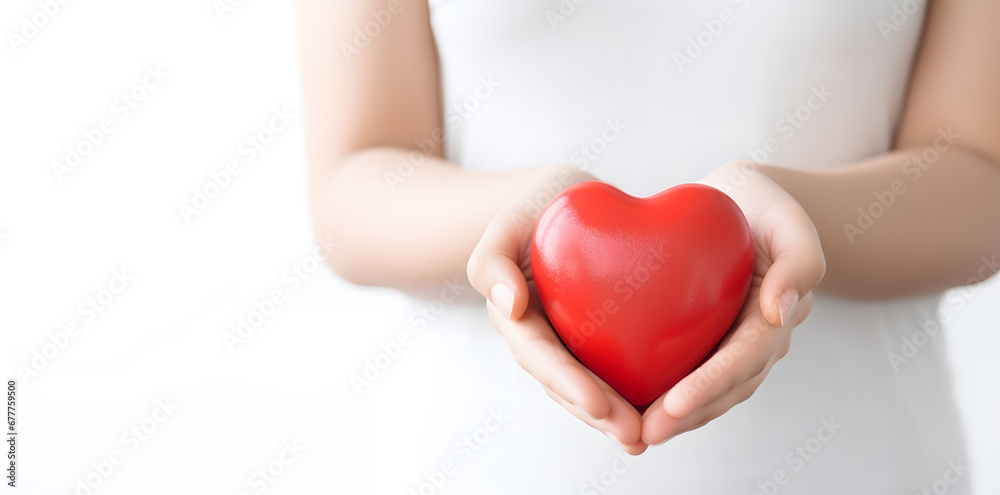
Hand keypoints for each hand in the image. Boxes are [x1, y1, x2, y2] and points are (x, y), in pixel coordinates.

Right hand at [467, 165, 648, 454]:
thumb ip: (493, 260)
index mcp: (516, 316)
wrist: (569, 198)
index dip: (569, 383)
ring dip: (614, 416)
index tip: (600, 404)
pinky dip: (634, 392)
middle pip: (566, 384)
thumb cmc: (538, 204)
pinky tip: (662, 410)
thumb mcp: (508, 221)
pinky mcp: (599, 339)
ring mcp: (569, 341)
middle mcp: (541, 337)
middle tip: (633, 435)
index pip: (540, 356)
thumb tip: (508, 306)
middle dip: (598, 413)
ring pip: (589, 387)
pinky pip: (614, 369)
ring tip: (646, 436)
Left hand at [640, 161, 826, 445]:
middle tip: (645, 433)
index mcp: (777, 315)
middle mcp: (759, 339)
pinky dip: (667, 397)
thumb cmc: (765, 205)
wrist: (745, 201)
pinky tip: (634, 409)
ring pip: (711, 393)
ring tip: (637, 434)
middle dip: (687, 415)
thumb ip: (799, 262)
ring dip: (676, 419)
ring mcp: (736, 344)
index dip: (710, 385)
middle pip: (727, 388)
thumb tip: (780, 310)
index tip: (674, 405)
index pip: (744, 358)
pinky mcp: (710, 342)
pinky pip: (690, 375)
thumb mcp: (789, 221)